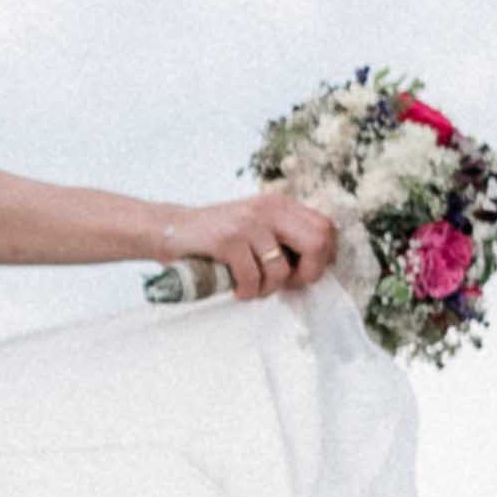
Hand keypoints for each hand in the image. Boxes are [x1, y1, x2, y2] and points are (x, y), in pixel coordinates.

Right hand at [167, 187, 338, 298]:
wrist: (171, 230)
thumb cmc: (216, 236)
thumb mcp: (256, 225)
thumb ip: (284, 236)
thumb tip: (316, 265)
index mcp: (280, 205)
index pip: (326, 228)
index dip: (321, 258)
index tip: (302, 273)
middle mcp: (268, 209)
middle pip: (317, 243)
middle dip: (306, 274)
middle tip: (287, 285)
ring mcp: (248, 223)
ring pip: (281, 269)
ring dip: (267, 289)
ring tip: (251, 288)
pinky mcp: (228, 240)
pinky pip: (252, 278)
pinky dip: (245, 291)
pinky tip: (235, 288)